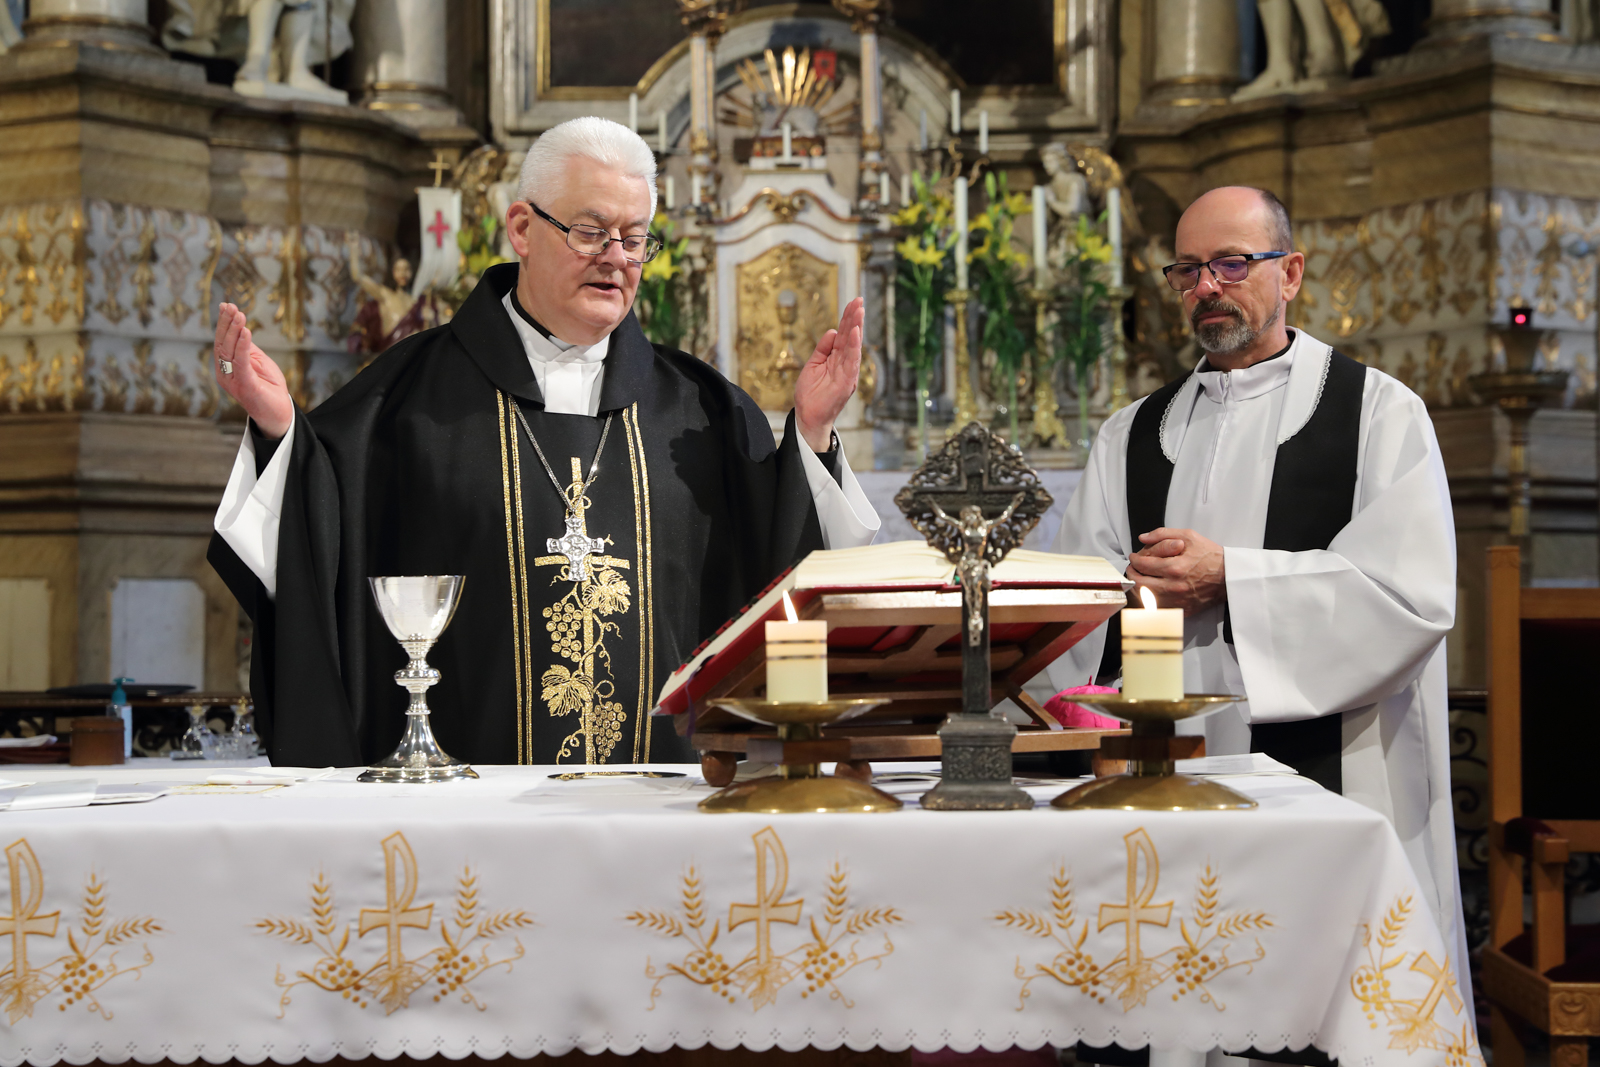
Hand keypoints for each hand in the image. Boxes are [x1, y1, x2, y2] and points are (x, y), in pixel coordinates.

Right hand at [213, 302, 293, 438]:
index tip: (226, 305)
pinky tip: (245, 331)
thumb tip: (241, 328)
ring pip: (229, 350)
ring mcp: (233, 379)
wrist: (278, 414)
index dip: (224, 323)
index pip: (223, 341)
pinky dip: (242, 345)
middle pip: (222, 343)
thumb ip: (248, 348)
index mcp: (227, 366)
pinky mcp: (245, 384)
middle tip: (231, 306)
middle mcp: (225, 372)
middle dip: (226, 323)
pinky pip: (241, 362)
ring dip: (234, 330)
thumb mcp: (259, 363)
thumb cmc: (269, 388)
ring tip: (239, 315)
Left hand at [794, 296, 862, 452]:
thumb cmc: (810, 394)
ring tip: (859, 311)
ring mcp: (847, 373)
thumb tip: (831, 331)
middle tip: (859, 300)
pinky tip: (854, 333)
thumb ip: (822, 349)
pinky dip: (853, 348)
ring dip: (856, 328)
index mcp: (836, 358)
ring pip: (853, 346)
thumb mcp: (813, 365)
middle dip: (854, 318)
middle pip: (850, 337)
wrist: (807, 416)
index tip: (853, 303)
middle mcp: (844, 364)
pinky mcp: (846, 383)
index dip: (847, 319)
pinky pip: (851, 362)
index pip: (843, 335)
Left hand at [1126, 527, 1226, 615]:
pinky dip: (1150, 599)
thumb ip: (1163, 534)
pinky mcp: (1182, 609)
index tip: (1134, 557)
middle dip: (1131, 574)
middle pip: (1139, 584)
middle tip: (1132, 569)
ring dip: (1138, 588)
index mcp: (1174, 568)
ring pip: (1146, 598)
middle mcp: (1174, 586)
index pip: (1142, 565)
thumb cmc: (1211, 556)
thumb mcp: (1190, 536)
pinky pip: (1158, 607)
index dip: (1134, 560)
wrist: (1229, 576)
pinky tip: (1151, 591)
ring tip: (1139, 578)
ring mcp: (1178, 600)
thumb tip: (1143, 537)